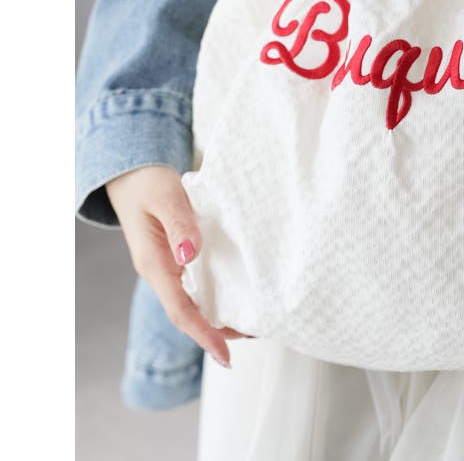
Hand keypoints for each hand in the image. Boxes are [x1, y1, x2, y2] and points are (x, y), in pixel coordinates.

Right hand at [106, 165, 253, 368]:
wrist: (133, 176)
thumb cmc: (148, 184)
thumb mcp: (166, 198)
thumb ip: (179, 224)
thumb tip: (190, 254)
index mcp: (154, 264)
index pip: (180, 310)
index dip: (204, 334)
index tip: (226, 355)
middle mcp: (161, 272)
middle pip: (191, 313)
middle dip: (221, 330)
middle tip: (260, 333)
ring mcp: (169, 267)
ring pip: (196, 301)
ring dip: (222, 314)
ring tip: (258, 319)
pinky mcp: (178, 258)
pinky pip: (199, 283)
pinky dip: (220, 292)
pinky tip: (241, 291)